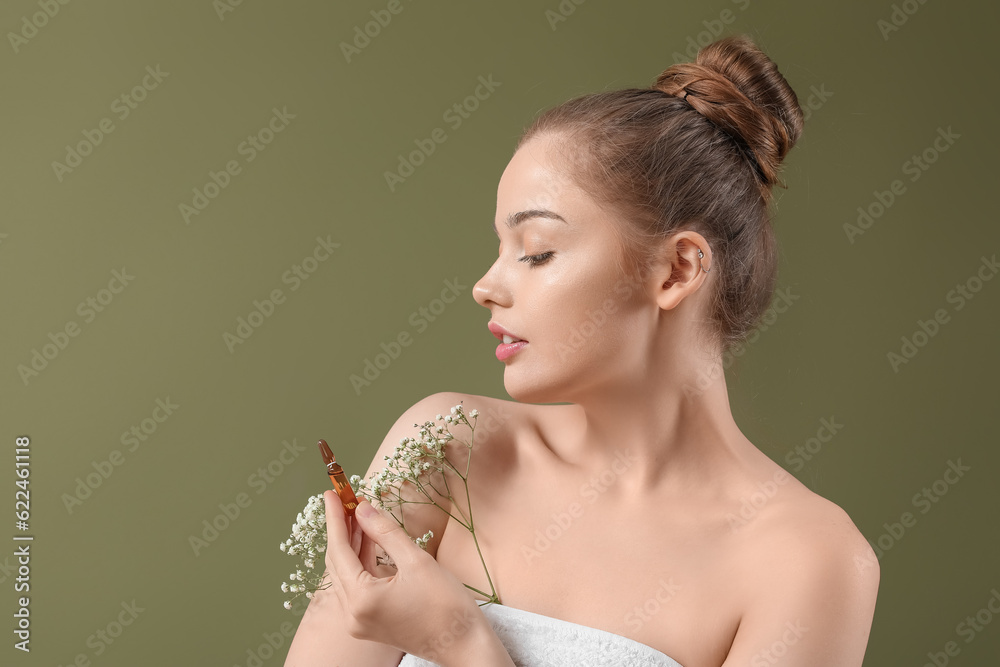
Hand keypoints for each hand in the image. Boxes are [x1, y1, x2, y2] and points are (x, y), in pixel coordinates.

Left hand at [322, 491, 492, 663]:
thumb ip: (385, 532)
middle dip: (341, 529)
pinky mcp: (371, 622)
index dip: (335, 519)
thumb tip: (362, 509)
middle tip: (344, 499)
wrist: (465, 644)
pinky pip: (358, 585)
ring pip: (347, 574)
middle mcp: (353, 614)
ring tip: (357, 514)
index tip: (332, 493)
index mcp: (361, 600)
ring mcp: (360, 621)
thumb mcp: (416, 561)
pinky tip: (368, 539)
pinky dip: (362, 561)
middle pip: (338, 563)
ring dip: (352, 544)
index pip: (339, 551)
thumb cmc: (446, 605)